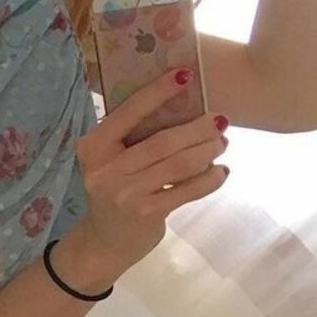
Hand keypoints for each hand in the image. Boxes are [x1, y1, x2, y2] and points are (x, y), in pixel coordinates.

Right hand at [72, 67, 228, 268]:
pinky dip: (210, 179)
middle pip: (162, 140)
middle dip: (197, 128)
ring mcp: (126, 193)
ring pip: (178, 164)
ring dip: (207, 150)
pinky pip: (187, 190)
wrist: (105, 242)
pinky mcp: (147, 212)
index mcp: (94, 147)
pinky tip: (222, 172)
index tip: (186, 74)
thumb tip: (182, 105)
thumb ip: (132, 138)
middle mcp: (106, 169)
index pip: (129, 112)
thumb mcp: (111, 162)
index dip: (159, 92)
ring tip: (223, 143)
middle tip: (220, 119)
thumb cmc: (114, 191)